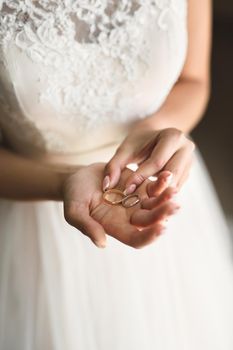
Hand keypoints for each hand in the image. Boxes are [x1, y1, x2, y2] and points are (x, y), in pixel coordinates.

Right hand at [62, 163, 178, 248]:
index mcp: (115, 227)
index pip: (136, 238)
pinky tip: (167, 175)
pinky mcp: (139, 186)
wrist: (79, 177)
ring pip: (156, 204)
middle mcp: (129, 217)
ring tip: (174, 190)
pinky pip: (153, 187)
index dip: (149, 236)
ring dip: (166, 199)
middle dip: (163, 214)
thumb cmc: (74, 195)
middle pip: (151, 221)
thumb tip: (102, 244)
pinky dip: (161, 183)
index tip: (161, 227)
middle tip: (175, 205)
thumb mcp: (74, 210)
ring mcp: (136, 202)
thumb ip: (86, 226)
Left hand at [102, 126, 194, 194]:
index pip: (156, 162)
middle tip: (136, 202)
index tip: (126, 190)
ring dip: (159, 196)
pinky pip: (176, 189)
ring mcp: (189, 162)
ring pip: (175, 185)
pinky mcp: (187, 173)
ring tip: (142, 205)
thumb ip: (114, 165)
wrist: (156, 136)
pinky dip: (163, 196)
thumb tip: (107, 186)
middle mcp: (186, 149)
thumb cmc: (139, 141)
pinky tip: (150, 202)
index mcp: (172, 136)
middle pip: (171, 176)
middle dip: (154, 190)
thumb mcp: (125, 149)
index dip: (141, 177)